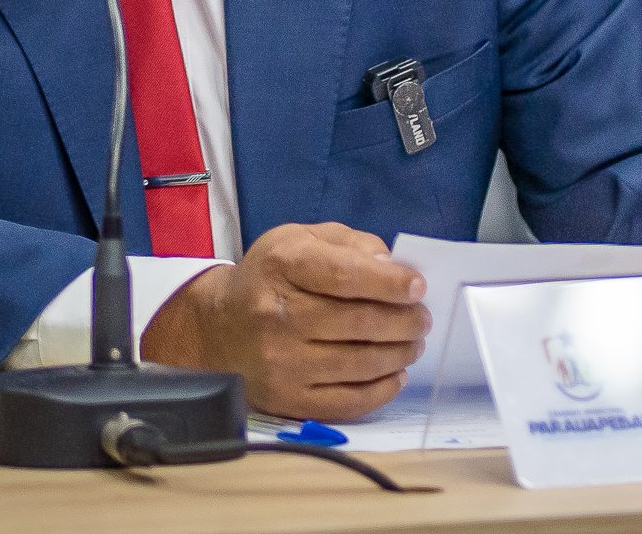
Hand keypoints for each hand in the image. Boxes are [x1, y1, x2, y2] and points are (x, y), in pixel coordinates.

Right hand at [141, 222, 428, 421]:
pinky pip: (348, 402)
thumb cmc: (272, 276)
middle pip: (360, 322)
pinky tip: (395, 373)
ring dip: (399, 354)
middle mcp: (277, 314)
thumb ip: (351, 244)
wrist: (219, 326)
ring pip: (360, 364)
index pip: (345, 276)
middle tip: (422, 318)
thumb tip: (392, 265)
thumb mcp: (303, 239)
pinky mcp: (286, 399)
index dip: (390, 283)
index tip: (418, 287)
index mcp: (283, 264)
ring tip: (412, 343)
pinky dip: (382, 390)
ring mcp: (281, 362)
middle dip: (405, 321)